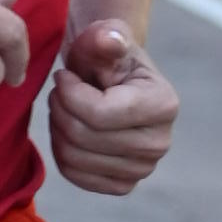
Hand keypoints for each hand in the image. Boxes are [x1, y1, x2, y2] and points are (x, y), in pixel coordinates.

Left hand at [47, 18, 178, 194]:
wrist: (111, 82)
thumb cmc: (107, 57)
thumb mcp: (105, 37)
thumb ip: (106, 37)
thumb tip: (111, 41)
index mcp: (164, 105)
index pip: (99, 113)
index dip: (68, 94)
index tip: (63, 76)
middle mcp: (160, 143)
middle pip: (84, 137)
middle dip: (60, 109)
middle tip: (59, 91)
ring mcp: (143, 169)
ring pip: (74, 158)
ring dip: (58, 128)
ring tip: (63, 107)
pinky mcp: (122, 185)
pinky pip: (75, 175)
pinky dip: (61, 151)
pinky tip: (67, 129)